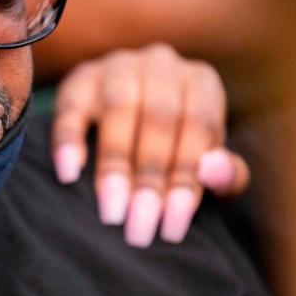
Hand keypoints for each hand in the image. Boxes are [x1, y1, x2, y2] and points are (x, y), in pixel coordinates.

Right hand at [51, 43, 248, 246]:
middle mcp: (162, 65)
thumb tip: (212, 170)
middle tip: (139, 230)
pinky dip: (69, 140)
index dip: (187, 179)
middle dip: (149, 180)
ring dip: (115, 164)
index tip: (172, 228)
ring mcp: (118, 66)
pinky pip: (72, 106)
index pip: (199, 127)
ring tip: (111, 212)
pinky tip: (69, 173)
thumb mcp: (207, 165)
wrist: (126, 120)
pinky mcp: (80, 78)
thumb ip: (226, 175)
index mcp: (201, 82)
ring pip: (119, 109)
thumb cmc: (177, 151)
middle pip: (159, 119)